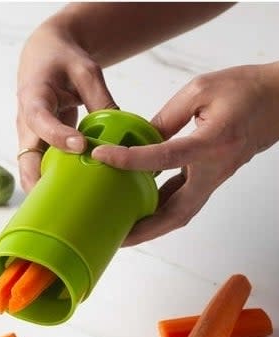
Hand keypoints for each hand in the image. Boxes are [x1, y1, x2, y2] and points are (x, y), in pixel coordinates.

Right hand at [16, 16, 116, 191]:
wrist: (43, 57)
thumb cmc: (63, 59)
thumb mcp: (86, 70)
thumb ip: (101, 99)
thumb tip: (122, 132)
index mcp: (33, 96)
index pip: (40, 120)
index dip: (58, 136)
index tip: (80, 146)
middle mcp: (26, 123)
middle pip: (26, 160)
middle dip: (40, 183)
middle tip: (63, 203)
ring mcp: (30, 137)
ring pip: (31, 170)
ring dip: (46, 190)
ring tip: (69, 210)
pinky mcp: (39, 145)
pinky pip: (43, 168)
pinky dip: (54, 183)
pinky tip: (74, 197)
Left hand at [91, 62, 278, 245]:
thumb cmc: (246, 90)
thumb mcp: (200, 90)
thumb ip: (166, 117)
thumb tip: (137, 140)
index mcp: (213, 143)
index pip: (165, 158)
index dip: (130, 159)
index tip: (102, 155)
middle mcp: (214, 169)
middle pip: (176, 212)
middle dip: (144, 229)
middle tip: (116, 236)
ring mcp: (214, 178)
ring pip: (180, 213)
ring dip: (151, 226)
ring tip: (122, 232)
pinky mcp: (210, 178)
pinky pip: (182, 201)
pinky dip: (159, 209)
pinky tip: (138, 208)